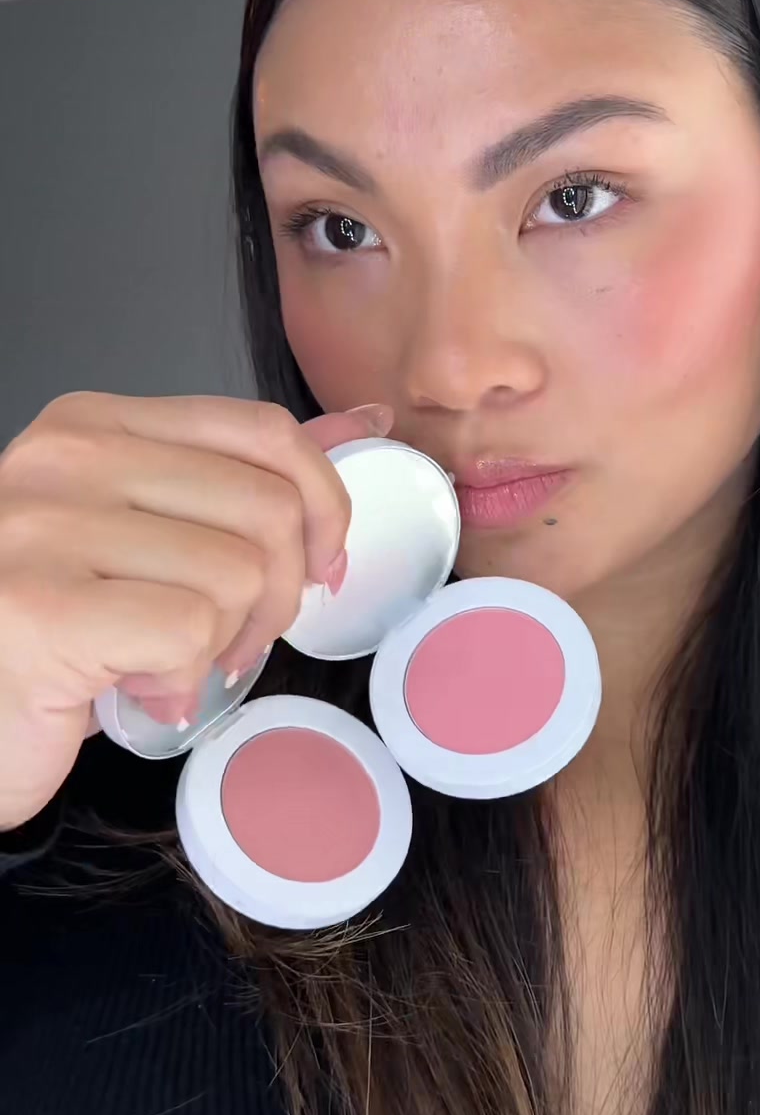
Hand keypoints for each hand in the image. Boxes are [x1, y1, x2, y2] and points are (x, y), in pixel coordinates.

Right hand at [0, 392, 392, 830]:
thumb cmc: (53, 628)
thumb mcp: (148, 535)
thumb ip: (243, 477)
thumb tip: (360, 422)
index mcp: (95, 424)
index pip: (262, 430)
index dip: (324, 502)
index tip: (320, 563)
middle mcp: (65, 458)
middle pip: (267, 509)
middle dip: (279, 595)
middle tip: (230, 640)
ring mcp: (45, 528)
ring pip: (237, 575)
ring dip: (224, 645)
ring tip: (167, 666)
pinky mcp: (42, 608)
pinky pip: (188, 632)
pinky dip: (182, 681)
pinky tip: (135, 692)